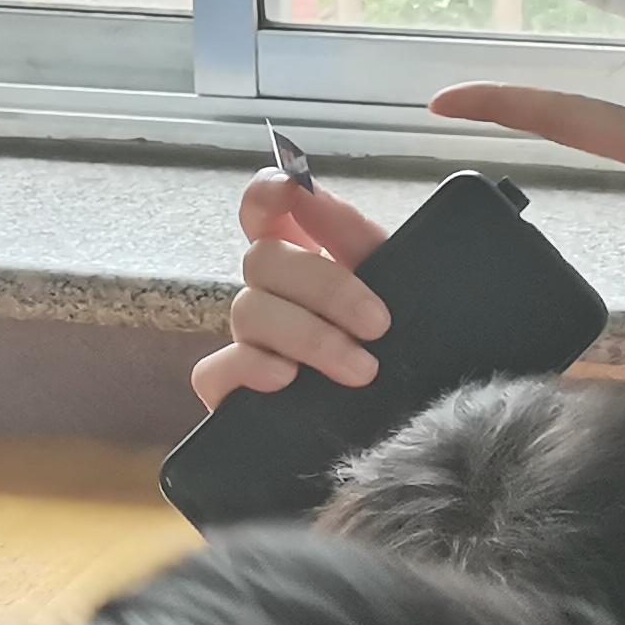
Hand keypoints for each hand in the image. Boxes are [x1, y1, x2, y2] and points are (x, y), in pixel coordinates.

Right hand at [186, 170, 389, 407]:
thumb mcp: (399, 289)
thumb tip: (308, 188)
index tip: (293, 190)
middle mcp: (269, 297)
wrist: (410, 437)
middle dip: (325, 288)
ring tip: (360, 370)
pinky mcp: (232, 394)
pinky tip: (288, 380)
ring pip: (248, 312)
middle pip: (262, 259)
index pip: (263, 211)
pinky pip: (215, 370)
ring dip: (309, 336)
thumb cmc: (405, 358)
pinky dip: (251, 368)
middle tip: (378, 326)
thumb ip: (355, 237)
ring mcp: (247, 345)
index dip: (267, 194)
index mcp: (304, 262)